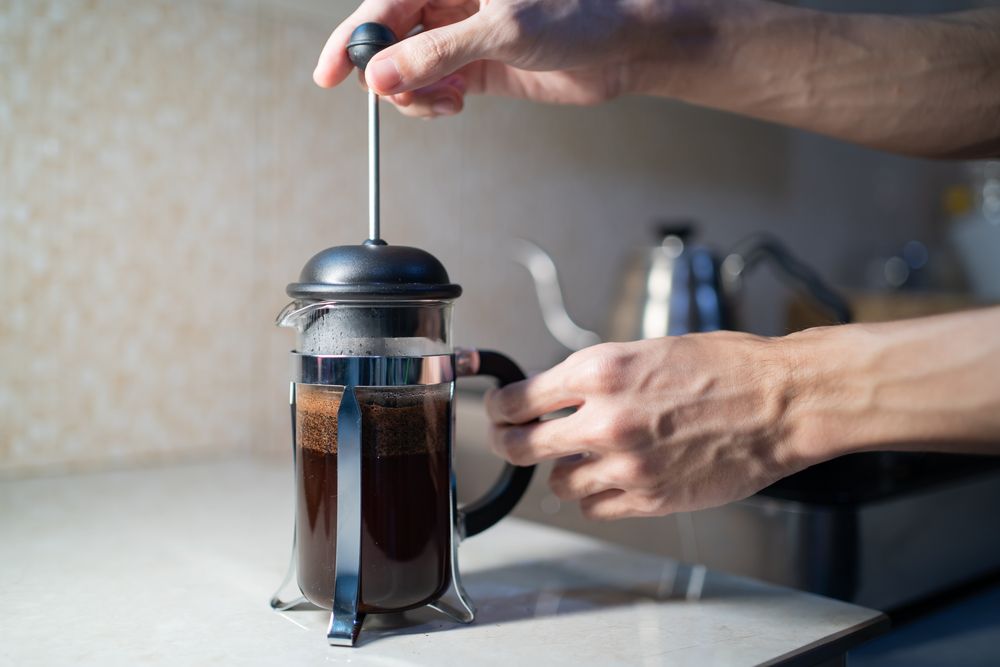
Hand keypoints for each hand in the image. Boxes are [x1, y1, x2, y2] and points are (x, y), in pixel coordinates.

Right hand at [313, 0, 667, 117]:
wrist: (627, 43)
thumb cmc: (580, 13)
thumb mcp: (503, 30)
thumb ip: (437, 52)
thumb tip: (381, 74)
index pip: (385, 3)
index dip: (354, 38)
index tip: (329, 73)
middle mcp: (453, 0)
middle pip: (391, 35)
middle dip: (382, 69)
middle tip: (382, 97)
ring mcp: (465, 33)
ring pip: (410, 65)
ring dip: (413, 91)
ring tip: (443, 102)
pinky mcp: (480, 64)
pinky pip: (435, 84)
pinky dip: (433, 100)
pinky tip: (453, 102)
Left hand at [485, 334, 810, 519]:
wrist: (779, 402)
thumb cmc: (725, 368)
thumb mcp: (646, 350)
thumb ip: (595, 377)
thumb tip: (555, 395)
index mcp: (600, 371)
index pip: (516, 400)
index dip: (499, 408)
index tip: (499, 411)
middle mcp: (604, 419)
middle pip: (520, 447)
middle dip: (509, 443)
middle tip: (513, 441)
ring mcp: (625, 464)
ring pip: (558, 483)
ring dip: (566, 470)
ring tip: (590, 455)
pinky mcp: (648, 498)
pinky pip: (595, 507)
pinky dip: (597, 494)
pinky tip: (615, 476)